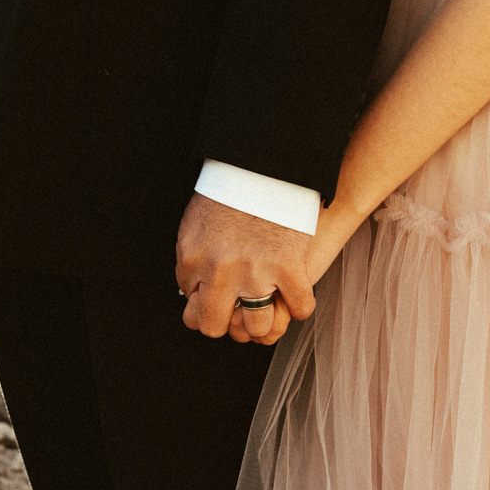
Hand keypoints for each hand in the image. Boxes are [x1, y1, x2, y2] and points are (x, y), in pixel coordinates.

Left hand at [175, 193, 315, 344]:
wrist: (264, 163)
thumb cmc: (230, 188)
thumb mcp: (195, 223)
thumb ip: (191, 258)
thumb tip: (190, 289)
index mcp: (192, 260)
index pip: (190, 307)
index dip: (204, 306)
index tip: (216, 300)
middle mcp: (219, 273)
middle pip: (214, 325)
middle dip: (225, 323)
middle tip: (237, 312)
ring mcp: (256, 273)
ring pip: (257, 326)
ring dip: (262, 324)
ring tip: (267, 311)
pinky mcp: (289, 268)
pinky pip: (298, 307)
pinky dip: (299, 307)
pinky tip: (295, 299)